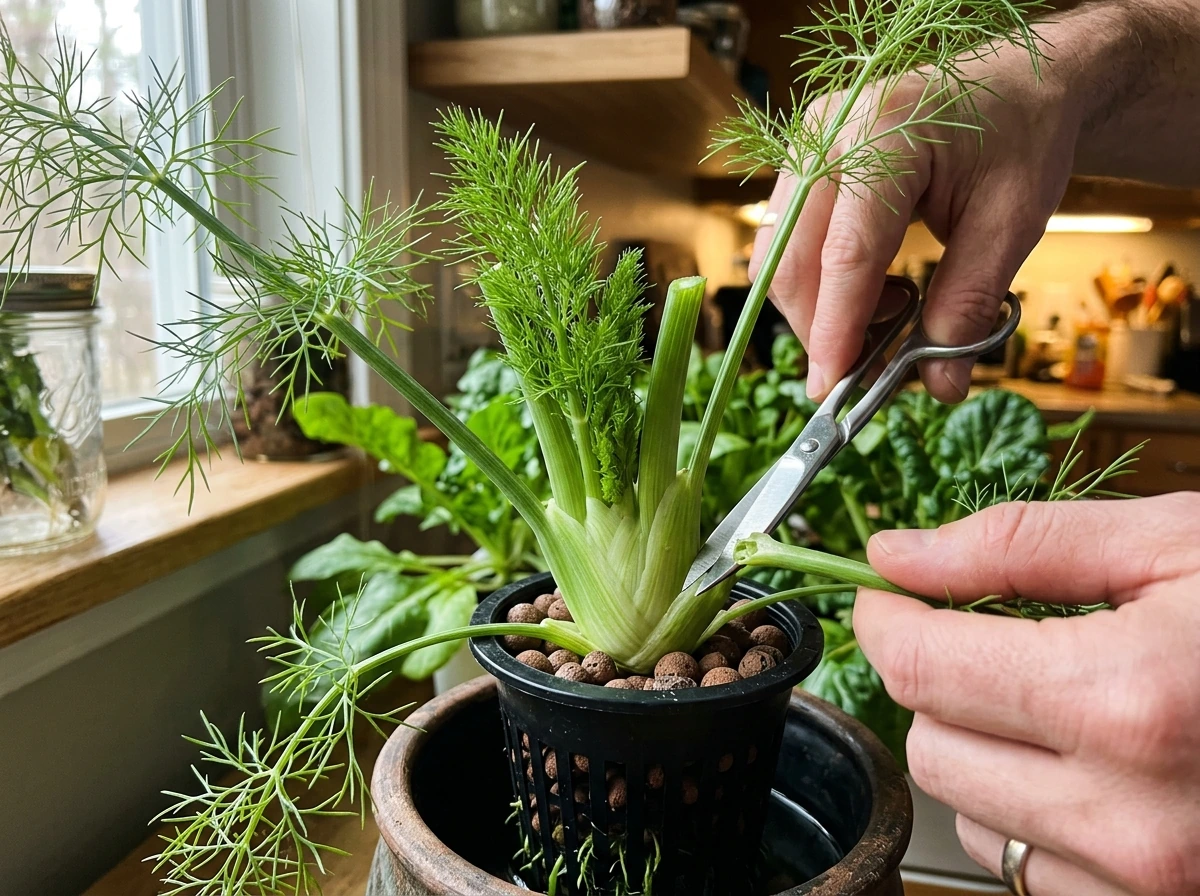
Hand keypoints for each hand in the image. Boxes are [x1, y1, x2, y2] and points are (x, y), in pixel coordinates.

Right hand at [749, 51, 1076, 402]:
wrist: (1018, 83)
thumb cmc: (1022, 137)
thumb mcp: (1012, 223)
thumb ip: (969, 304)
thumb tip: (939, 386)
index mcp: (887, 135)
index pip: (846, 253)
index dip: (835, 327)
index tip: (832, 386)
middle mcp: (830, 132)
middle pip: (793, 259)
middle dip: (820, 328)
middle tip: (866, 371)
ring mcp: (808, 141)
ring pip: (779, 256)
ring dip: (819, 307)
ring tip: (891, 311)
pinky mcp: (802, 159)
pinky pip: (787, 240)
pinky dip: (820, 282)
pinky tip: (873, 286)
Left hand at [853, 494, 1199, 895]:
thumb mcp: (1173, 545)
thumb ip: (1015, 545)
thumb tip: (898, 556)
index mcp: (1127, 703)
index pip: (920, 670)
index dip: (886, 622)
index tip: (889, 597)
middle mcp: (1132, 817)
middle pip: (931, 746)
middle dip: (938, 683)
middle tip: (988, 639)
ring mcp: (1150, 882)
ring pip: (971, 813)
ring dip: (984, 749)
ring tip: (1061, 701)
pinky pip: (1031, 867)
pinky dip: (1035, 811)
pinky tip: (1097, 765)